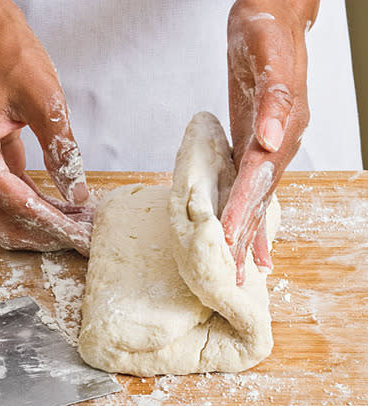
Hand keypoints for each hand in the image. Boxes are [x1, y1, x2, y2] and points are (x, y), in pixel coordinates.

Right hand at [0, 0, 91, 254]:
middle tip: (81, 239)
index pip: (17, 206)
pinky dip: (39, 205)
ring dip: (43, 223)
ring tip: (80, 226)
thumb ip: (62, 151)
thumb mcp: (44, 101)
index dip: (53, 224)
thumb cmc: (6, 53)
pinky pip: (14, 194)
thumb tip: (78, 194)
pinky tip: (66, 207)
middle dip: (44, 235)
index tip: (81, 237)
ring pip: (9, 214)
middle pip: (6, 222)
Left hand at [221, 0, 318, 284]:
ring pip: (256, 201)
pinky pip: (250, 187)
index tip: (229, 243)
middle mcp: (276, 148)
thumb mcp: (269, 60)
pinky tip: (244, 228)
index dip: (242, 212)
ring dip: (248, 235)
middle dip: (246, 240)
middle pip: (259, 203)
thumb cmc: (267, 36)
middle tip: (236, 278)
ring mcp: (266, 150)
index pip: (256, 182)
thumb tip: (268, 139)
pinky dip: (247, 212)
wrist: (272, 22)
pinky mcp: (252, 146)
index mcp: (279, 134)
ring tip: (244, 268)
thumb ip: (273, 101)